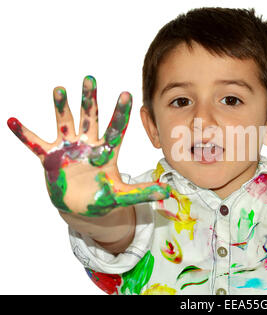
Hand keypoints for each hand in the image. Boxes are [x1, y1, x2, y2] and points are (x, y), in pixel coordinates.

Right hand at [7, 75, 170, 216]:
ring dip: (61, 107)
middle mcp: (89, 145)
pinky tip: (11, 120)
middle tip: (90, 79)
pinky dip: (23, 134)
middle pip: (90, 118)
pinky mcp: (51, 158)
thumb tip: (168, 191)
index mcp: (107, 152)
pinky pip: (35, 143)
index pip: (116, 129)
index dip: (121, 113)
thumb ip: (142, 192)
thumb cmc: (103, 197)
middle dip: (90, 100)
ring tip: (59, 89)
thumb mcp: (121, 195)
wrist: (81, 206)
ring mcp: (69, 149)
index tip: (127, 94)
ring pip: (65, 123)